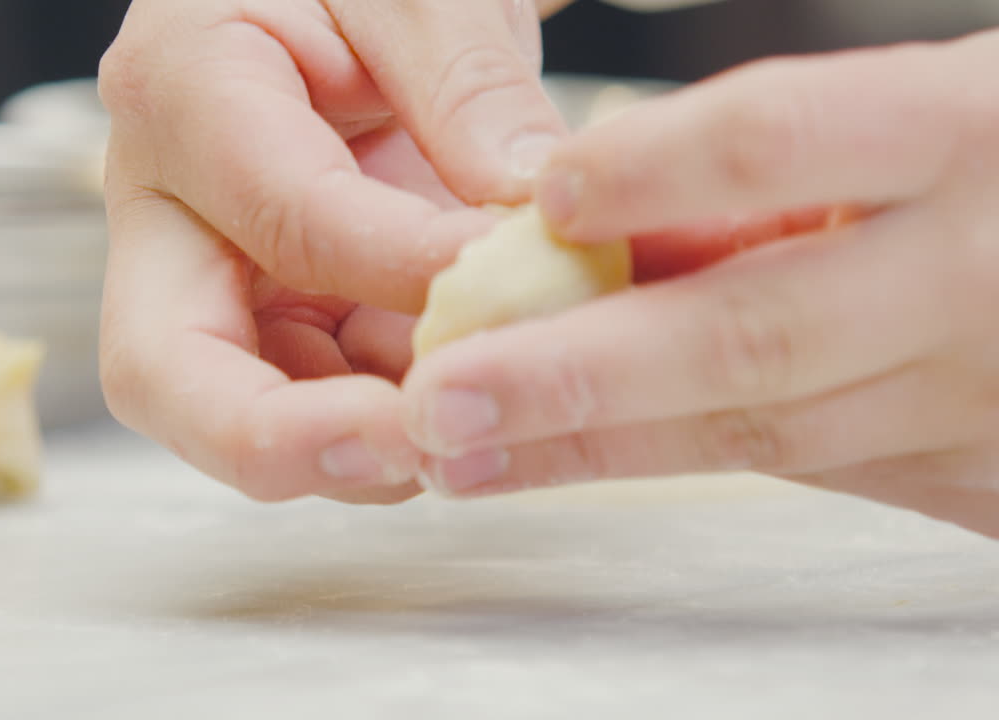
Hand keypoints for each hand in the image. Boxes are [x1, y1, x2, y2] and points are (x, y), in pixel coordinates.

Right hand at [97, 1, 572, 501]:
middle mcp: (167, 205)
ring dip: (360, 443)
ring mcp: (212, 271)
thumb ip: (472, 88)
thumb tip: (527, 215)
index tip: (529, 276)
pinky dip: (393, 413)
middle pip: (167, 371)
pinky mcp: (269, 309)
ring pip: (240, 410)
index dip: (406, 268)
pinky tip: (476, 389)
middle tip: (423, 451)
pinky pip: (314, 394)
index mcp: (182, 91)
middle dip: (288, 441)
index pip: (286, 217)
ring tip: (484, 418)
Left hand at [403, 30, 998, 537]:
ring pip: (761, 435)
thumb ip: (788, 163)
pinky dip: (672, 466)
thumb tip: (599, 211)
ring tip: (463, 452)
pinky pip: (807, 471)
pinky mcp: (981, 479)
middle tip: (442, 397)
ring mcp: (980, 399)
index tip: (541, 199)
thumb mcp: (942, 110)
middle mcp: (975, 276)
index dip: (651, 169)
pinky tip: (565, 464)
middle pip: (750, 336)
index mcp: (973, 133)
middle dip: (577, 377)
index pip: (782, 144)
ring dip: (592, 450)